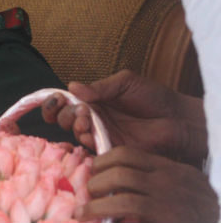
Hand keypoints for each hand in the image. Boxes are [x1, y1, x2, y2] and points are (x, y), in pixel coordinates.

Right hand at [41, 70, 206, 162]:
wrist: (177, 119)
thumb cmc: (154, 97)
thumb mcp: (124, 83)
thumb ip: (98, 87)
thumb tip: (71, 86)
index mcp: (94, 99)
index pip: (65, 101)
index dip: (54, 101)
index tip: (56, 100)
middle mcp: (93, 116)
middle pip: (64, 118)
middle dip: (64, 114)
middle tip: (81, 111)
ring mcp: (100, 133)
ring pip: (74, 132)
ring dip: (75, 125)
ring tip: (88, 120)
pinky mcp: (109, 148)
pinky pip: (89, 147)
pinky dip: (85, 140)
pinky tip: (91, 134)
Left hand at [76, 146, 218, 222]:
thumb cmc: (190, 221)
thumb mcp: (178, 198)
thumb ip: (151, 186)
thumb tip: (111, 184)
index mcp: (175, 170)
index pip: (129, 154)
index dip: (104, 161)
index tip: (93, 174)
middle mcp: (173, 178)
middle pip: (121, 165)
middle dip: (97, 177)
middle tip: (87, 192)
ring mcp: (171, 196)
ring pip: (121, 179)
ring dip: (96, 193)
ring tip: (84, 209)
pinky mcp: (168, 215)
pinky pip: (128, 204)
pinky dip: (104, 209)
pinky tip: (91, 217)